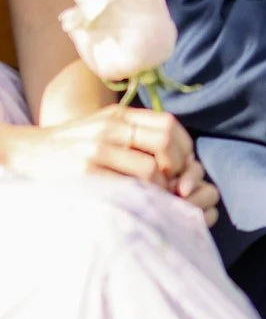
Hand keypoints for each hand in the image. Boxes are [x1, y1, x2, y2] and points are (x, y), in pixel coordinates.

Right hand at [0, 106, 218, 218]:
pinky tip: (136, 203)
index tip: (181, 167)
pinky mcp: (86, 171)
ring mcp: (97, 148)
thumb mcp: (103, 127)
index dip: (183, 148)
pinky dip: (140, 197)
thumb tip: (177, 153)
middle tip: (173, 186)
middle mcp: (110, 127)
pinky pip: (127, 186)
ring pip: (150, 168)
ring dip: (160, 187)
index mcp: (119, 115)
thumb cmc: (73, 145)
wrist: (29, 153)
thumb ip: (135, 133)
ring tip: (154, 198)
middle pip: (165, 142)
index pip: (169, 124)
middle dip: (178, 168)